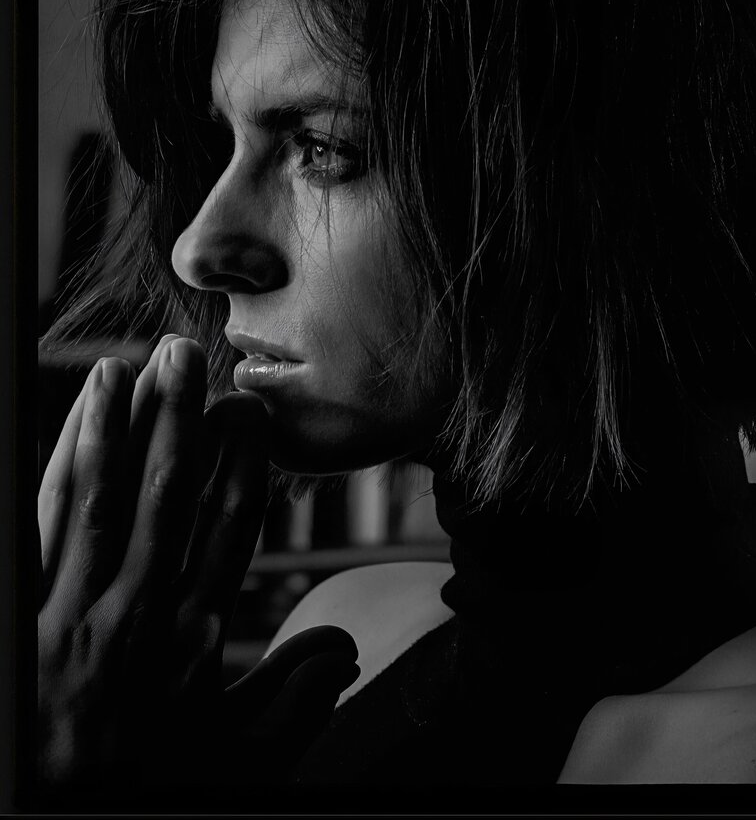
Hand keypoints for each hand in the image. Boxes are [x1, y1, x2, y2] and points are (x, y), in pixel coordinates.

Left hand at [37, 334, 358, 805]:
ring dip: (107, 429)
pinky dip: (51, 473)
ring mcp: (68, 614)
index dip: (240, 466)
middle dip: (172, 420)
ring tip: (117, 369)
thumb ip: (290, 702)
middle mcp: (133, 615)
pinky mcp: (19, 617)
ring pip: (94, 501)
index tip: (248, 413)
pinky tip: (62, 430)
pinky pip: (37, 529)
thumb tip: (347, 649)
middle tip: (182, 355)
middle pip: (160, 498)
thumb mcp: (229, 761)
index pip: (226, 533)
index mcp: (189, 643)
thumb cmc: (138, 789)